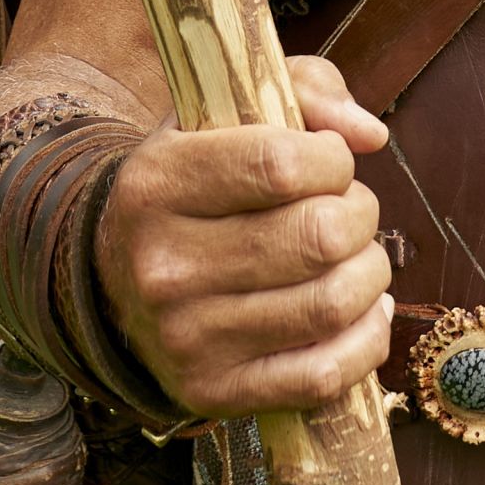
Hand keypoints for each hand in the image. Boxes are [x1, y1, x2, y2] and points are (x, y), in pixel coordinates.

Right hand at [95, 56, 393, 417]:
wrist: (113, 279)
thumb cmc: (194, 184)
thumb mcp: (223, 114)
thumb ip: (304, 92)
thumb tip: (371, 135)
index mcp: (157, 183)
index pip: (280, 165)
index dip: (333, 160)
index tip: (331, 162)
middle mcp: (162, 265)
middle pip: (317, 237)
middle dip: (359, 216)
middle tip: (347, 211)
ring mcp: (186, 337)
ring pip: (331, 304)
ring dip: (371, 274)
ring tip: (357, 258)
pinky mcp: (212, 391)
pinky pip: (323, 375)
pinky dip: (366, 340)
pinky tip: (362, 312)